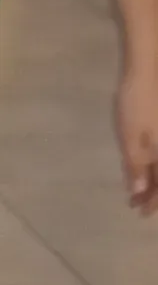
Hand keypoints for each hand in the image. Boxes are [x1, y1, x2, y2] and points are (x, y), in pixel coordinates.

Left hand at [117, 62, 157, 213]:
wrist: (149, 70)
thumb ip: (136, 167)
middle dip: (154, 193)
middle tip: (136, 205)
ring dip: (154, 179)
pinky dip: (154, 164)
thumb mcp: (131, 139)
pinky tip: (144, 166)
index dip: (153, 203)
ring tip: (138, 189)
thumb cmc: (138, 105)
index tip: (141, 214)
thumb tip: (140, 193)